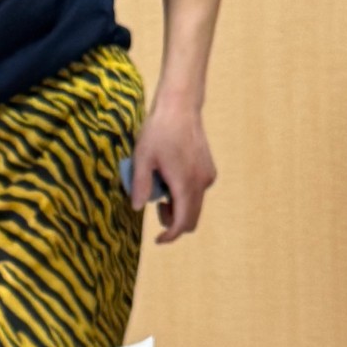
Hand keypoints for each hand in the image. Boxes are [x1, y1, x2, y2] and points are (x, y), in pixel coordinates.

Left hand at [130, 98, 216, 244]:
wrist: (180, 107)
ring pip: (195, 206)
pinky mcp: (209, 169)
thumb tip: (138, 208)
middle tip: (157, 207)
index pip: (182, 222)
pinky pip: (198, 193)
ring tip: (162, 189)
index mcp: (184, 184)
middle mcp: (201, 183)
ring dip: (179, 208)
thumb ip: (140, 185)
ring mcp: (207, 176)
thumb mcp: (142, 158)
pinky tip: (172, 178)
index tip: (158, 240)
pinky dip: (185, 196)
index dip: (170, 235)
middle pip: (191, 219)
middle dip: (174, 222)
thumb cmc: (159, 130)